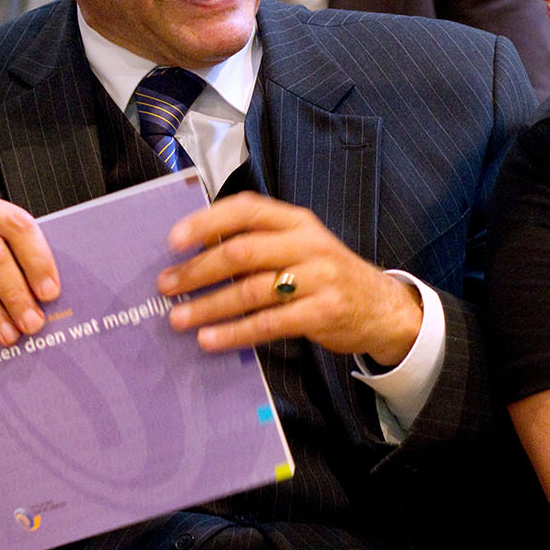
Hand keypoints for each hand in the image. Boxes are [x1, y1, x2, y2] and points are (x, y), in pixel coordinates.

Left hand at [157, 191, 422, 364]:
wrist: (383, 307)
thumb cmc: (325, 274)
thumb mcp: (298, 246)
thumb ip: (257, 243)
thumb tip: (197, 250)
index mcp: (295, 220)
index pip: (245, 209)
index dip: (206, 221)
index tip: (173, 240)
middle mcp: (307, 243)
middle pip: (242, 252)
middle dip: (198, 270)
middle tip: (166, 286)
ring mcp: (319, 277)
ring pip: (251, 290)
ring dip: (209, 306)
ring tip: (179, 318)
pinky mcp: (324, 312)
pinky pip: (269, 323)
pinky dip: (235, 333)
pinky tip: (211, 340)